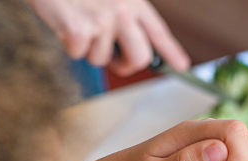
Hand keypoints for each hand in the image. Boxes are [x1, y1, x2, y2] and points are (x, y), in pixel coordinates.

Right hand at [25, 0, 188, 74]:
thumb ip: (123, 17)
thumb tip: (129, 49)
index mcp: (133, 1)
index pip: (158, 31)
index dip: (171, 51)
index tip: (182, 65)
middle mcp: (123, 10)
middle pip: (140, 58)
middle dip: (125, 66)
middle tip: (113, 60)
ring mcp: (102, 21)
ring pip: (102, 60)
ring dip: (88, 49)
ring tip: (79, 24)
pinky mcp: (80, 30)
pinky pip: (78, 54)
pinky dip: (68, 44)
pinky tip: (65, 23)